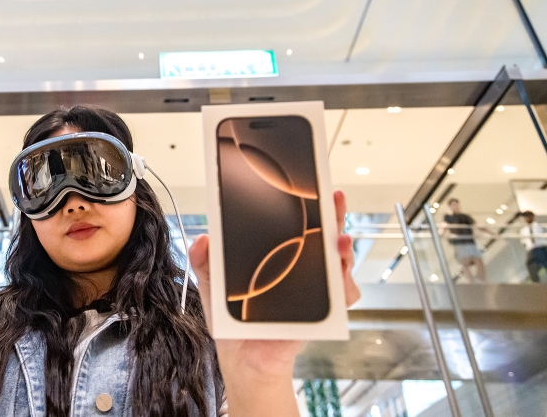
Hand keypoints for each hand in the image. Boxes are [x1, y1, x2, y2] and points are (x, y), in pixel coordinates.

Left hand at [188, 190, 359, 416]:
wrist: (242, 360)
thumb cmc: (234, 319)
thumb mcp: (213, 284)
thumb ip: (205, 260)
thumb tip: (203, 239)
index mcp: (278, 257)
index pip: (297, 225)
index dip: (306, 205)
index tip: (311, 185)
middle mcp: (302, 271)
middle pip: (325, 238)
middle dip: (334, 215)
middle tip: (334, 199)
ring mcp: (314, 292)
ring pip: (339, 265)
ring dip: (343, 250)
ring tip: (339, 240)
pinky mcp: (320, 314)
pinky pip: (342, 300)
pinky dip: (344, 288)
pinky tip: (340, 279)